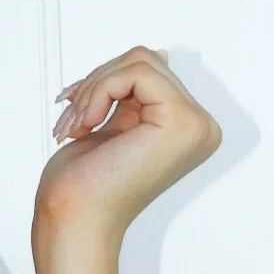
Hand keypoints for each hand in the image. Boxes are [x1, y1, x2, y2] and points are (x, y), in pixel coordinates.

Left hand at [35, 46, 221, 245]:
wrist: (74, 219)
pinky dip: (99, 91)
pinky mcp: (180, 122)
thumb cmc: (85, 184)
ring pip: (138, 62)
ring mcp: (195, 125)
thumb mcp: (114, 122)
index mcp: (189, 128)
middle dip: (97, 83)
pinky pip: (135, 73)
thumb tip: (158, 54)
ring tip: (77, 123)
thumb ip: (137, 93)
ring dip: (94, 88)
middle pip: (145, 60)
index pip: (150, 69)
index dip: (104, 82)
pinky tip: (87, 125)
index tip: (75, 111)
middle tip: (72, 118)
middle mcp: (201, 127)